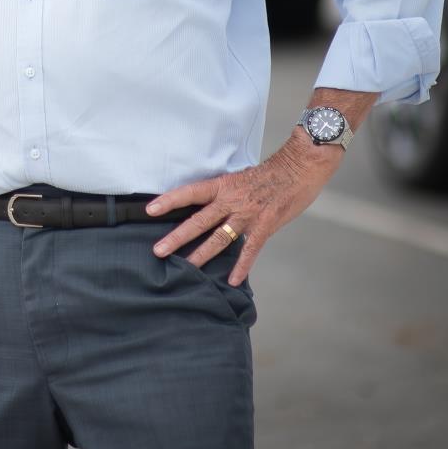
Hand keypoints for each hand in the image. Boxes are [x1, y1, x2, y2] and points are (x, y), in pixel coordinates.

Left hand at [145, 139, 340, 285]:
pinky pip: (249, 250)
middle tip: (158, 251)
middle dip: (177, 237)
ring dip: (201, 255)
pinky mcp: (264, 226)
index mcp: (222, 186)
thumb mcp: (239, 178)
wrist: (298, 168)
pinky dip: (241, 267)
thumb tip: (206, 207)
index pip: (190, 193)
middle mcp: (231, 200)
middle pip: (198, 221)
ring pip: (219, 238)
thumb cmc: (269, 173)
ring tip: (186, 268)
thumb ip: (223, 194)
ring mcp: (247, 215)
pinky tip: (231, 280)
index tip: (149, 210)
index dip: (169, 200)